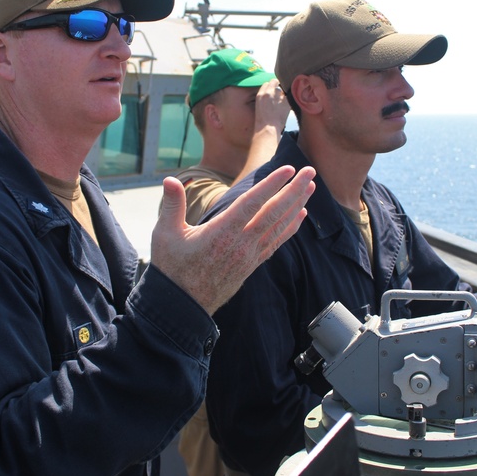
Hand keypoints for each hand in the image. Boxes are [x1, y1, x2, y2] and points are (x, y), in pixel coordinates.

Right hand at [151, 165, 315, 313]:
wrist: (183, 306)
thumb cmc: (172, 268)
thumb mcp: (165, 234)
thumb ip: (172, 204)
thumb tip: (168, 179)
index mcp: (222, 232)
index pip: (252, 203)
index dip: (271, 184)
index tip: (288, 169)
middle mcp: (241, 243)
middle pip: (274, 212)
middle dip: (294, 190)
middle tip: (310, 172)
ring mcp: (249, 255)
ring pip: (279, 226)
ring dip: (296, 205)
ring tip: (311, 187)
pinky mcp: (252, 264)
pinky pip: (276, 242)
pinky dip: (290, 227)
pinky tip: (301, 215)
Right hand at [254, 79, 289, 134]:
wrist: (268, 129)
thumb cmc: (263, 123)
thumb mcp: (259, 107)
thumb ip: (265, 99)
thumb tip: (271, 96)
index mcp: (260, 95)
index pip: (266, 84)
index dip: (270, 87)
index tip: (272, 92)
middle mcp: (268, 93)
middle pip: (274, 82)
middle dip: (277, 86)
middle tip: (279, 95)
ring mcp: (277, 96)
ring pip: (282, 89)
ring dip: (283, 94)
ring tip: (282, 104)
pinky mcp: (286, 101)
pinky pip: (288, 96)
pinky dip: (288, 100)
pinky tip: (286, 107)